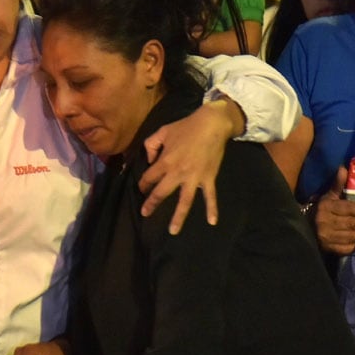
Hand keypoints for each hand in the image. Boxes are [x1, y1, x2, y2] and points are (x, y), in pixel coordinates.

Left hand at [139, 98, 239, 233]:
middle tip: (145, 213)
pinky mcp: (208, 178)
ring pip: (184, 201)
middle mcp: (177, 173)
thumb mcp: (163, 131)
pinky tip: (212, 222)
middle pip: (162, 193)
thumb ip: (151, 145)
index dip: (143, 183)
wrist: (211, 124)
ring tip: (173, 231)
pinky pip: (210, 196)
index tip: (142, 188)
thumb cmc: (186, 127)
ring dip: (178, 217)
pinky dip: (212, 209)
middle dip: (152, 204)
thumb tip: (149, 160)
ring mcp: (194, 178)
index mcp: (165, 161)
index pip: (149, 177)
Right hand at [314, 166, 354, 254]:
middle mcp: (325, 222)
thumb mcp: (327, 197)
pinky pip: (348, 247)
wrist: (305, 228)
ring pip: (352, 236)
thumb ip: (337, 185)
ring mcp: (327, 237)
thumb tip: (343, 168)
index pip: (348, 208)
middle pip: (352, 223)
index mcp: (326, 207)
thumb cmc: (320, 210)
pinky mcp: (329, 249)